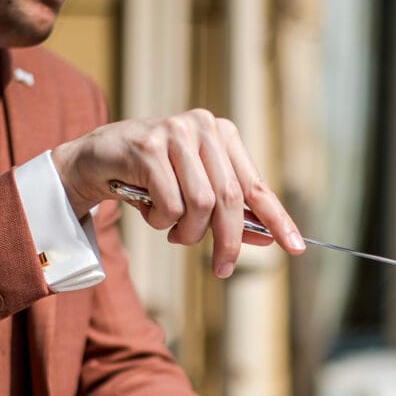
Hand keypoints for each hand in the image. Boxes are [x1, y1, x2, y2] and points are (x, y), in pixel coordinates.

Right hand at [50, 109, 305, 277]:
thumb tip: (267, 238)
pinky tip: (151, 213)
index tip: (296, 247)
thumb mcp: (195, 193)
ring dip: (187, 232)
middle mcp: (203, 127)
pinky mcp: (148, 147)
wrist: (99, 159)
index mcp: (223, 135)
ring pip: (200, 204)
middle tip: (222, 268)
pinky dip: (161, 221)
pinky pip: (169, 204)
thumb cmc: (152, 178)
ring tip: (173, 231)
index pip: (257, 185)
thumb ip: (230, 212)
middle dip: (227, 240)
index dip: (277, 219)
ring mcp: (175, 133)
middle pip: (229, 199)